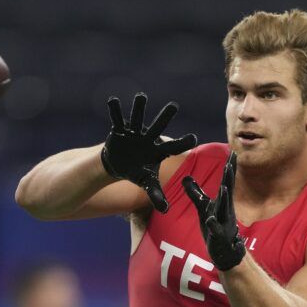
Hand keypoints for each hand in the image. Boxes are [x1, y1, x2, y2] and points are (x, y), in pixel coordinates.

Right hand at [101, 92, 196, 212]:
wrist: (119, 164)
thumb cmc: (137, 171)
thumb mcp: (147, 182)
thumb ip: (156, 194)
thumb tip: (166, 209)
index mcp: (159, 150)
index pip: (175, 147)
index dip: (184, 142)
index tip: (194, 138)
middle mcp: (149, 138)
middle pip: (159, 126)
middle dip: (165, 116)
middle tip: (174, 106)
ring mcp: (134, 132)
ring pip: (138, 118)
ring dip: (139, 108)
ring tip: (141, 96)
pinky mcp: (120, 130)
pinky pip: (117, 119)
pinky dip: (114, 110)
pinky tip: (112, 100)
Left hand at [182, 151, 245, 270]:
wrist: (226, 251)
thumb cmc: (216, 226)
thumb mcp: (203, 207)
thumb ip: (195, 193)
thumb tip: (186, 177)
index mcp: (223, 201)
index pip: (227, 181)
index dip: (229, 167)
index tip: (233, 152)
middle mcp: (226, 209)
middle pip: (228, 190)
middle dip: (230, 176)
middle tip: (232, 161)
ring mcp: (224, 222)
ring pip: (225, 209)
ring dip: (225, 198)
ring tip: (225, 187)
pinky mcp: (218, 236)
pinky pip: (215, 229)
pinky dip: (213, 225)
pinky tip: (209, 220)